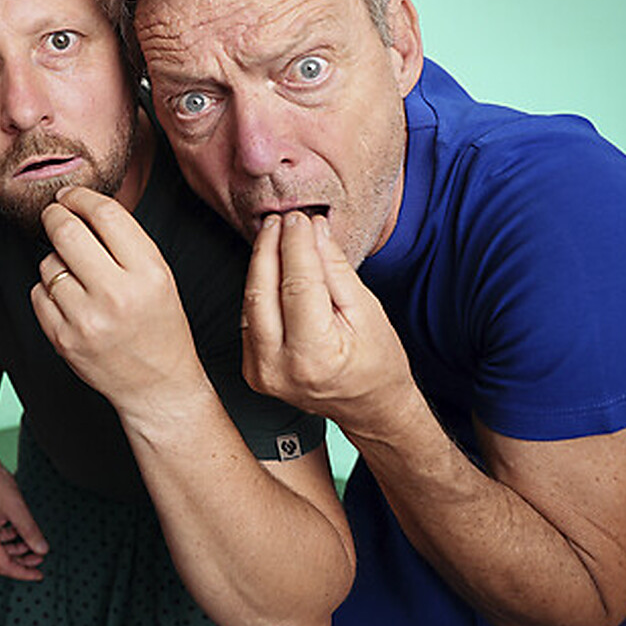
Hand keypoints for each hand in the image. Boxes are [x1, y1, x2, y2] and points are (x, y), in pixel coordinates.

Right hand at [0, 448, 48, 580]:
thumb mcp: (16, 507)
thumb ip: (30, 531)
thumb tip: (42, 549)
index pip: (5, 566)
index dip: (23, 573)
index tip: (38, 575)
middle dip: (20, 563)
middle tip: (38, 562)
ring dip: (15, 550)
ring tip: (32, 545)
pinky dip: (7, 538)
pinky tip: (19, 531)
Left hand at [30, 187, 204, 415]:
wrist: (157, 385)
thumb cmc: (159, 324)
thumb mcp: (158, 276)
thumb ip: (123, 240)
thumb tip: (78, 204)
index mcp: (148, 272)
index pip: (105, 214)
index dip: (81, 197)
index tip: (70, 195)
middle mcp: (117, 294)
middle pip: (67, 232)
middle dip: (55, 215)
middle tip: (54, 213)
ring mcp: (86, 319)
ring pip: (48, 263)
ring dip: (55, 260)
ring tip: (76, 275)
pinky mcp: (62, 339)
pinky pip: (38, 293)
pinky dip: (48, 290)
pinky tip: (68, 300)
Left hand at [242, 211, 417, 441]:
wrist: (368, 407)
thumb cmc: (376, 361)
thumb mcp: (367, 311)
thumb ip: (335, 270)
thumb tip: (314, 230)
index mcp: (314, 356)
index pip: (297, 285)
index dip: (296, 246)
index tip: (299, 218)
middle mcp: (278, 368)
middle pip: (262, 292)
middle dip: (270, 248)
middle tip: (279, 219)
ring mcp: (259, 372)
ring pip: (250, 303)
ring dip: (260, 264)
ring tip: (275, 234)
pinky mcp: (250, 369)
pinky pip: (250, 317)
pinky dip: (259, 287)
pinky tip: (271, 264)